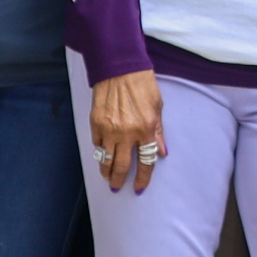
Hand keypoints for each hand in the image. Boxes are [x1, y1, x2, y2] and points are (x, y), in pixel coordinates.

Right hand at [90, 72, 163, 192]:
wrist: (119, 68)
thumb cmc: (142, 85)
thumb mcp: (157, 108)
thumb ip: (158, 133)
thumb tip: (161, 152)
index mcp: (146, 129)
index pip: (146, 162)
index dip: (143, 178)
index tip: (139, 187)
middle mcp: (128, 133)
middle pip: (122, 166)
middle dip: (119, 180)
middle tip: (117, 187)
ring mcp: (110, 129)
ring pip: (106, 159)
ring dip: (106, 171)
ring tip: (107, 176)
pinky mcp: (96, 123)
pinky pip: (97, 144)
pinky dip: (100, 152)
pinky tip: (102, 155)